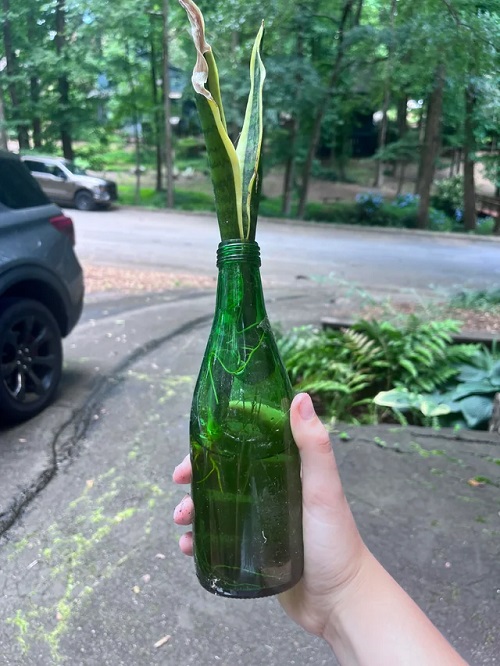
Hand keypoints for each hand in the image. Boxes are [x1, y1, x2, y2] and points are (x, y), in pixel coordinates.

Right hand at [173, 392, 368, 637]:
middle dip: (197, 476)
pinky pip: (217, 540)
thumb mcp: (324, 490)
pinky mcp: (251, 551)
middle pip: (223, 475)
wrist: (339, 601)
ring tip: (182, 521)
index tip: (196, 445)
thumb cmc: (336, 540)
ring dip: (192, 508)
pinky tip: (188, 547)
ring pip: (215, 507)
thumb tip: (299, 397)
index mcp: (285, 471)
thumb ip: (314, 446)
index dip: (217, 441)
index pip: (245, 444)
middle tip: (180, 483)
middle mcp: (269, 492)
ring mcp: (259, 522)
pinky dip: (199, 540)